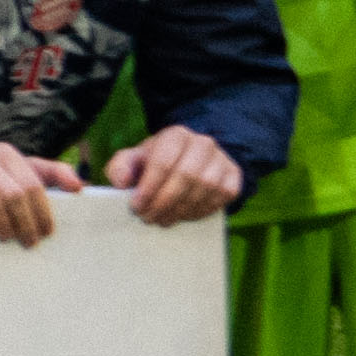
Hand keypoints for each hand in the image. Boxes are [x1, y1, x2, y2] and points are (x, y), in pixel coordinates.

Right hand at [0, 142, 69, 246]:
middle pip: (14, 192)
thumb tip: (80, 186)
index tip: (47, 233)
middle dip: (25, 221)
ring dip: (1, 220)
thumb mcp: (17, 172)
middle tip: (29, 243)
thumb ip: (51, 175)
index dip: (42, 211)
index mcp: (9, 154)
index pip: (34, 184)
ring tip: (6, 238)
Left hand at [108, 125, 252, 226]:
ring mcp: (222, 160)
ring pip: (204, 189)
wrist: (190, 161)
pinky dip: (199, 212)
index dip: (149, 188)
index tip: (136, 207)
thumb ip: (121, 167)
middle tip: (148, 218)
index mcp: (176, 135)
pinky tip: (182, 216)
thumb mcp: (134, 159)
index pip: (163, 162)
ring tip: (161, 220)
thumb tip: (121, 183)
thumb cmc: (156, 162)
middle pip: (186, 177)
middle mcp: (203, 144)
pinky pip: (219, 199)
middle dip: (164, 202)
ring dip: (180, 210)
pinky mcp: (234, 179)